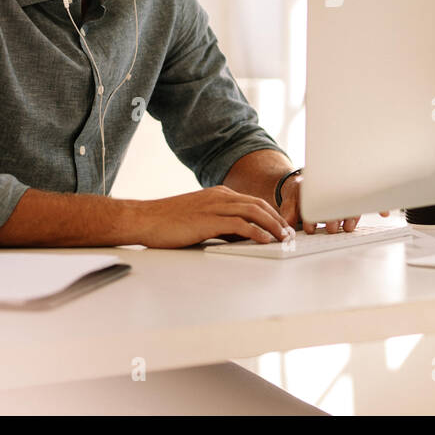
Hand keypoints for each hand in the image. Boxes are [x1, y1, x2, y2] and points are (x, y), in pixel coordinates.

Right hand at [135, 186, 293, 248]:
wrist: (145, 219)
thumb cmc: (168, 221)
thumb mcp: (200, 217)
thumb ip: (221, 223)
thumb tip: (242, 235)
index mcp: (218, 194)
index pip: (253, 201)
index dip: (272, 214)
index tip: (282, 227)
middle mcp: (219, 196)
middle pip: (258, 204)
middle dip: (277, 219)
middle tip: (289, 234)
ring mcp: (214, 206)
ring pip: (253, 212)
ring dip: (272, 225)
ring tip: (283, 238)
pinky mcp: (207, 220)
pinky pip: (239, 225)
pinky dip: (256, 232)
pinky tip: (265, 241)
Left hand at [277, 173, 393, 233]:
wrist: (304, 181)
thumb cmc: (299, 191)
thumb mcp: (290, 199)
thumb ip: (289, 211)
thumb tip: (288, 224)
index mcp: (317, 190)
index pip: (318, 202)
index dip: (314, 216)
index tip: (310, 227)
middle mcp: (333, 191)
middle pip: (337, 205)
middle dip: (334, 218)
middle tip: (331, 228)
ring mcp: (344, 195)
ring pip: (351, 206)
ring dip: (351, 217)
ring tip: (348, 227)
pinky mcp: (352, 199)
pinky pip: (368, 201)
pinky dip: (379, 206)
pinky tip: (386, 213)